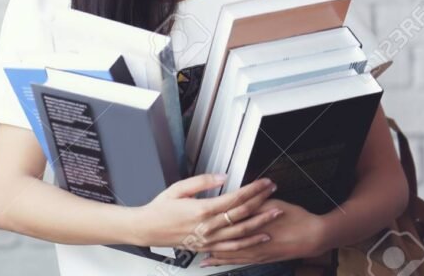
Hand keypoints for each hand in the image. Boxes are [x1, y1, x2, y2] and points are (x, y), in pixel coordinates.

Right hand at [129, 174, 284, 251]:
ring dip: (261, 221)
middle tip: (273, 192)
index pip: (235, 197)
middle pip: (242, 213)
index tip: (263, 182)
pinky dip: (250, 242)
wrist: (148, 229)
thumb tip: (221, 176)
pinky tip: (261, 237)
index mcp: (202, 209)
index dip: (253, 189)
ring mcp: (209, 239)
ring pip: (242, 231)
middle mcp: (208, 226)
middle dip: (261, 201)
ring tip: (275, 213)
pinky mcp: (208, 247)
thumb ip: (202, 181)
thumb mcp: (178, 188)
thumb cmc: (160, 209)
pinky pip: (233, 247)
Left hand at [199, 198, 327, 267]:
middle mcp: (250, 240)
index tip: (195, 219)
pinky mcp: (260, 258)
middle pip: (223, 240)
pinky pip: (237, 261)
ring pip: (227, 253)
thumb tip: (240, 198)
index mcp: (252, 224)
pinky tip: (214, 262)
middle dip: (205, 240)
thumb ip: (253, 202)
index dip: (210, 219)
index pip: (227, 221)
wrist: (314, 236)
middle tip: (189, 238)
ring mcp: (255, 252)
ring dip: (211, 253)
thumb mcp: (272, 203)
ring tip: (195, 253)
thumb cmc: (295, 218)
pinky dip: (223, 261)